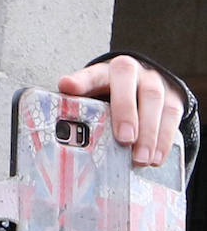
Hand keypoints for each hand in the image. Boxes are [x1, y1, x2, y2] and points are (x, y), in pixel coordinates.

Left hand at [58, 55, 184, 166]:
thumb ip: (76, 110)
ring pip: (154, 100)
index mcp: (103, 72)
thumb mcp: (90, 100)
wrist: (142, 88)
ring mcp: (153, 83)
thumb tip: (58, 129)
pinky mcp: (173, 98)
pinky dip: (164, 139)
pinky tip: (155, 158)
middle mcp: (130, 72)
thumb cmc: (109, 98)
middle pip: (128, 83)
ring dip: (148, 132)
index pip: (90, 74)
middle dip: (126, 111)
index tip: (68, 87)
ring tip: (140, 159)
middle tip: (124, 139)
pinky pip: (172, 115)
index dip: (80, 81)